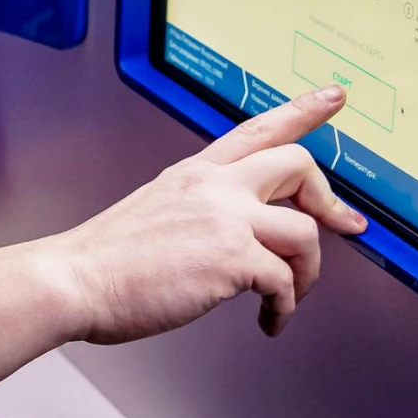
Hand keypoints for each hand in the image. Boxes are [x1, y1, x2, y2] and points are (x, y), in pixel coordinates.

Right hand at [38, 86, 366, 342]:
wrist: (74, 281)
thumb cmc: (104, 261)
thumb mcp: (155, 210)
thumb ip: (198, 212)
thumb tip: (231, 238)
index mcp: (195, 173)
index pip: (258, 128)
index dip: (303, 110)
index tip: (334, 97)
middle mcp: (215, 187)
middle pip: (299, 165)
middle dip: (330, 200)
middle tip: (343, 225)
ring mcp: (225, 219)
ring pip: (305, 232)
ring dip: (308, 273)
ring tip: (287, 297)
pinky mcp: (231, 258)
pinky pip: (285, 282)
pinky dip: (285, 308)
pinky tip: (270, 320)